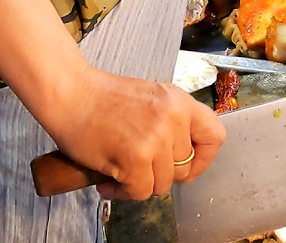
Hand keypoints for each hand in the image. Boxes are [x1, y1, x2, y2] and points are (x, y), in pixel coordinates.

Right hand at [47, 66, 225, 200]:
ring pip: (162, 184)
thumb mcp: (151, 98)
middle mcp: (173, 118)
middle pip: (184, 167)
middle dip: (161, 174)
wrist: (70, 92)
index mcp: (180, 102)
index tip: (187, 165)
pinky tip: (108, 182)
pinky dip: (122, 192)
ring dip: (139, 185)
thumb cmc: (102, 97)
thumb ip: (171, 122)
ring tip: (120, 174)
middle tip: (140, 170)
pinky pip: (140, 191)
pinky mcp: (135, 157)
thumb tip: (181, 159)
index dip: (203, 158)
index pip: (215, 136)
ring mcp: (155, 138)